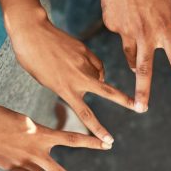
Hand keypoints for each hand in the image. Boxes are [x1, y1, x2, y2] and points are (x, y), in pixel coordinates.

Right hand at [0, 105, 102, 170]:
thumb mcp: (23, 119)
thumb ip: (38, 135)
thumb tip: (42, 156)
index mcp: (41, 135)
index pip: (73, 139)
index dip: (92, 141)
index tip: (108, 144)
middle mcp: (35, 153)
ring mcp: (23, 165)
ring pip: (40, 167)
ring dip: (37, 160)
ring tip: (18, 144)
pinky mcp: (12, 170)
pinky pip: (25, 167)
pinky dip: (22, 160)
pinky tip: (8, 151)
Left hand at [8, 13, 133, 141]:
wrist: (30, 30)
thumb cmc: (33, 59)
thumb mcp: (47, 81)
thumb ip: (70, 86)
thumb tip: (95, 82)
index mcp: (65, 89)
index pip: (86, 115)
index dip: (98, 130)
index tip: (109, 140)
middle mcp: (78, 77)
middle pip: (108, 92)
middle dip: (125, 101)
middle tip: (140, 107)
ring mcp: (84, 62)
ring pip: (99, 77)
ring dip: (94, 79)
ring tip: (73, 71)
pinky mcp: (86, 50)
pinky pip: (96, 64)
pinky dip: (93, 68)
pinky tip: (81, 63)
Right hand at [95, 0, 170, 110]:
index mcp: (164, 29)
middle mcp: (145, 35)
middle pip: (144, 70)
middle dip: (143, 92)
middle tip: (141, 109)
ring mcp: (127, 32)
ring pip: (130, 57)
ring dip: (136, 68)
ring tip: (138, 75)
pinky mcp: (113, 27)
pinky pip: (121, 35)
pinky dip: (125, 32)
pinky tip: (127, 19)